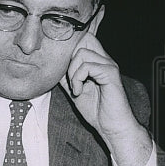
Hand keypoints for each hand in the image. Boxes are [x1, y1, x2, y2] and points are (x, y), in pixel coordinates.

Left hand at [60, 32, 151, 165]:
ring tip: (75, 88)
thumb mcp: (74, 89)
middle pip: (84, 39)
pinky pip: (87, 66)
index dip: (69, 47)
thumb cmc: (96, 109)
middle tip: (69, 77)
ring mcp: (109, 65)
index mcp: (97, 61)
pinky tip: (79, 91)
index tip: (63, 68)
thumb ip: (66, 76)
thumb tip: (52, 65)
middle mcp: (104, 59)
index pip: (83, 39)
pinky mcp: (111, 74)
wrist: (111, 126)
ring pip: (81, 53)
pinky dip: (78, 79)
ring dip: (72, 72)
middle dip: (69, 57)